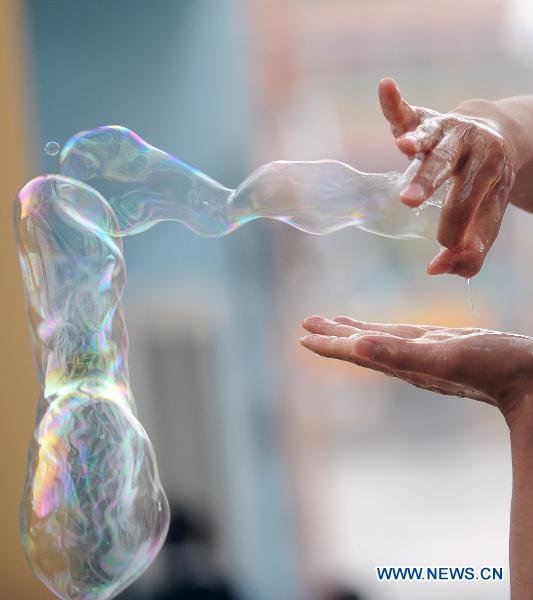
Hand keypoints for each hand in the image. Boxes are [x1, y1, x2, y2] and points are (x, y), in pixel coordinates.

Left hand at [301, 315, 532, 426]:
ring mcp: (426, 353)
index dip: (329, 343)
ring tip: (336, 324)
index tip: (303, 335)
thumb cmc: (493, 368)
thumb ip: (401, 354)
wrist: (530, 379)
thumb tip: (356, 347)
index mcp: (403, 363)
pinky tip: (386, 331)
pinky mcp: (443, 346)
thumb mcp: (445, 357)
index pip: (356, 351)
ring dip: (356, 331)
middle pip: (362, 344)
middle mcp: (409, 360)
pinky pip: (404, 336)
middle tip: (307, 323)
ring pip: (380, 339)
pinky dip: (386, 331)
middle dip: (334, 334)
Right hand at [379, 78, 516, 277]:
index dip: (456, 229)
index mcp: (491, 172)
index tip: (444, 249)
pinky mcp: (427, 120)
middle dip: (431, 184)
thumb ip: (471, 247)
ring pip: (431, 138)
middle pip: (450, 169)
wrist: (498, 136)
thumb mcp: (488, 214)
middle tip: (410, 202)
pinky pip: (409, 112)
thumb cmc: (486, 185)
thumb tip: (438, 270)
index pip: (469, 205)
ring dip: (417, 141)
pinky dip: (395, 103)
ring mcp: (448, 130)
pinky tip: (386, 87)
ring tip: (404, 146)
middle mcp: (472, 147)